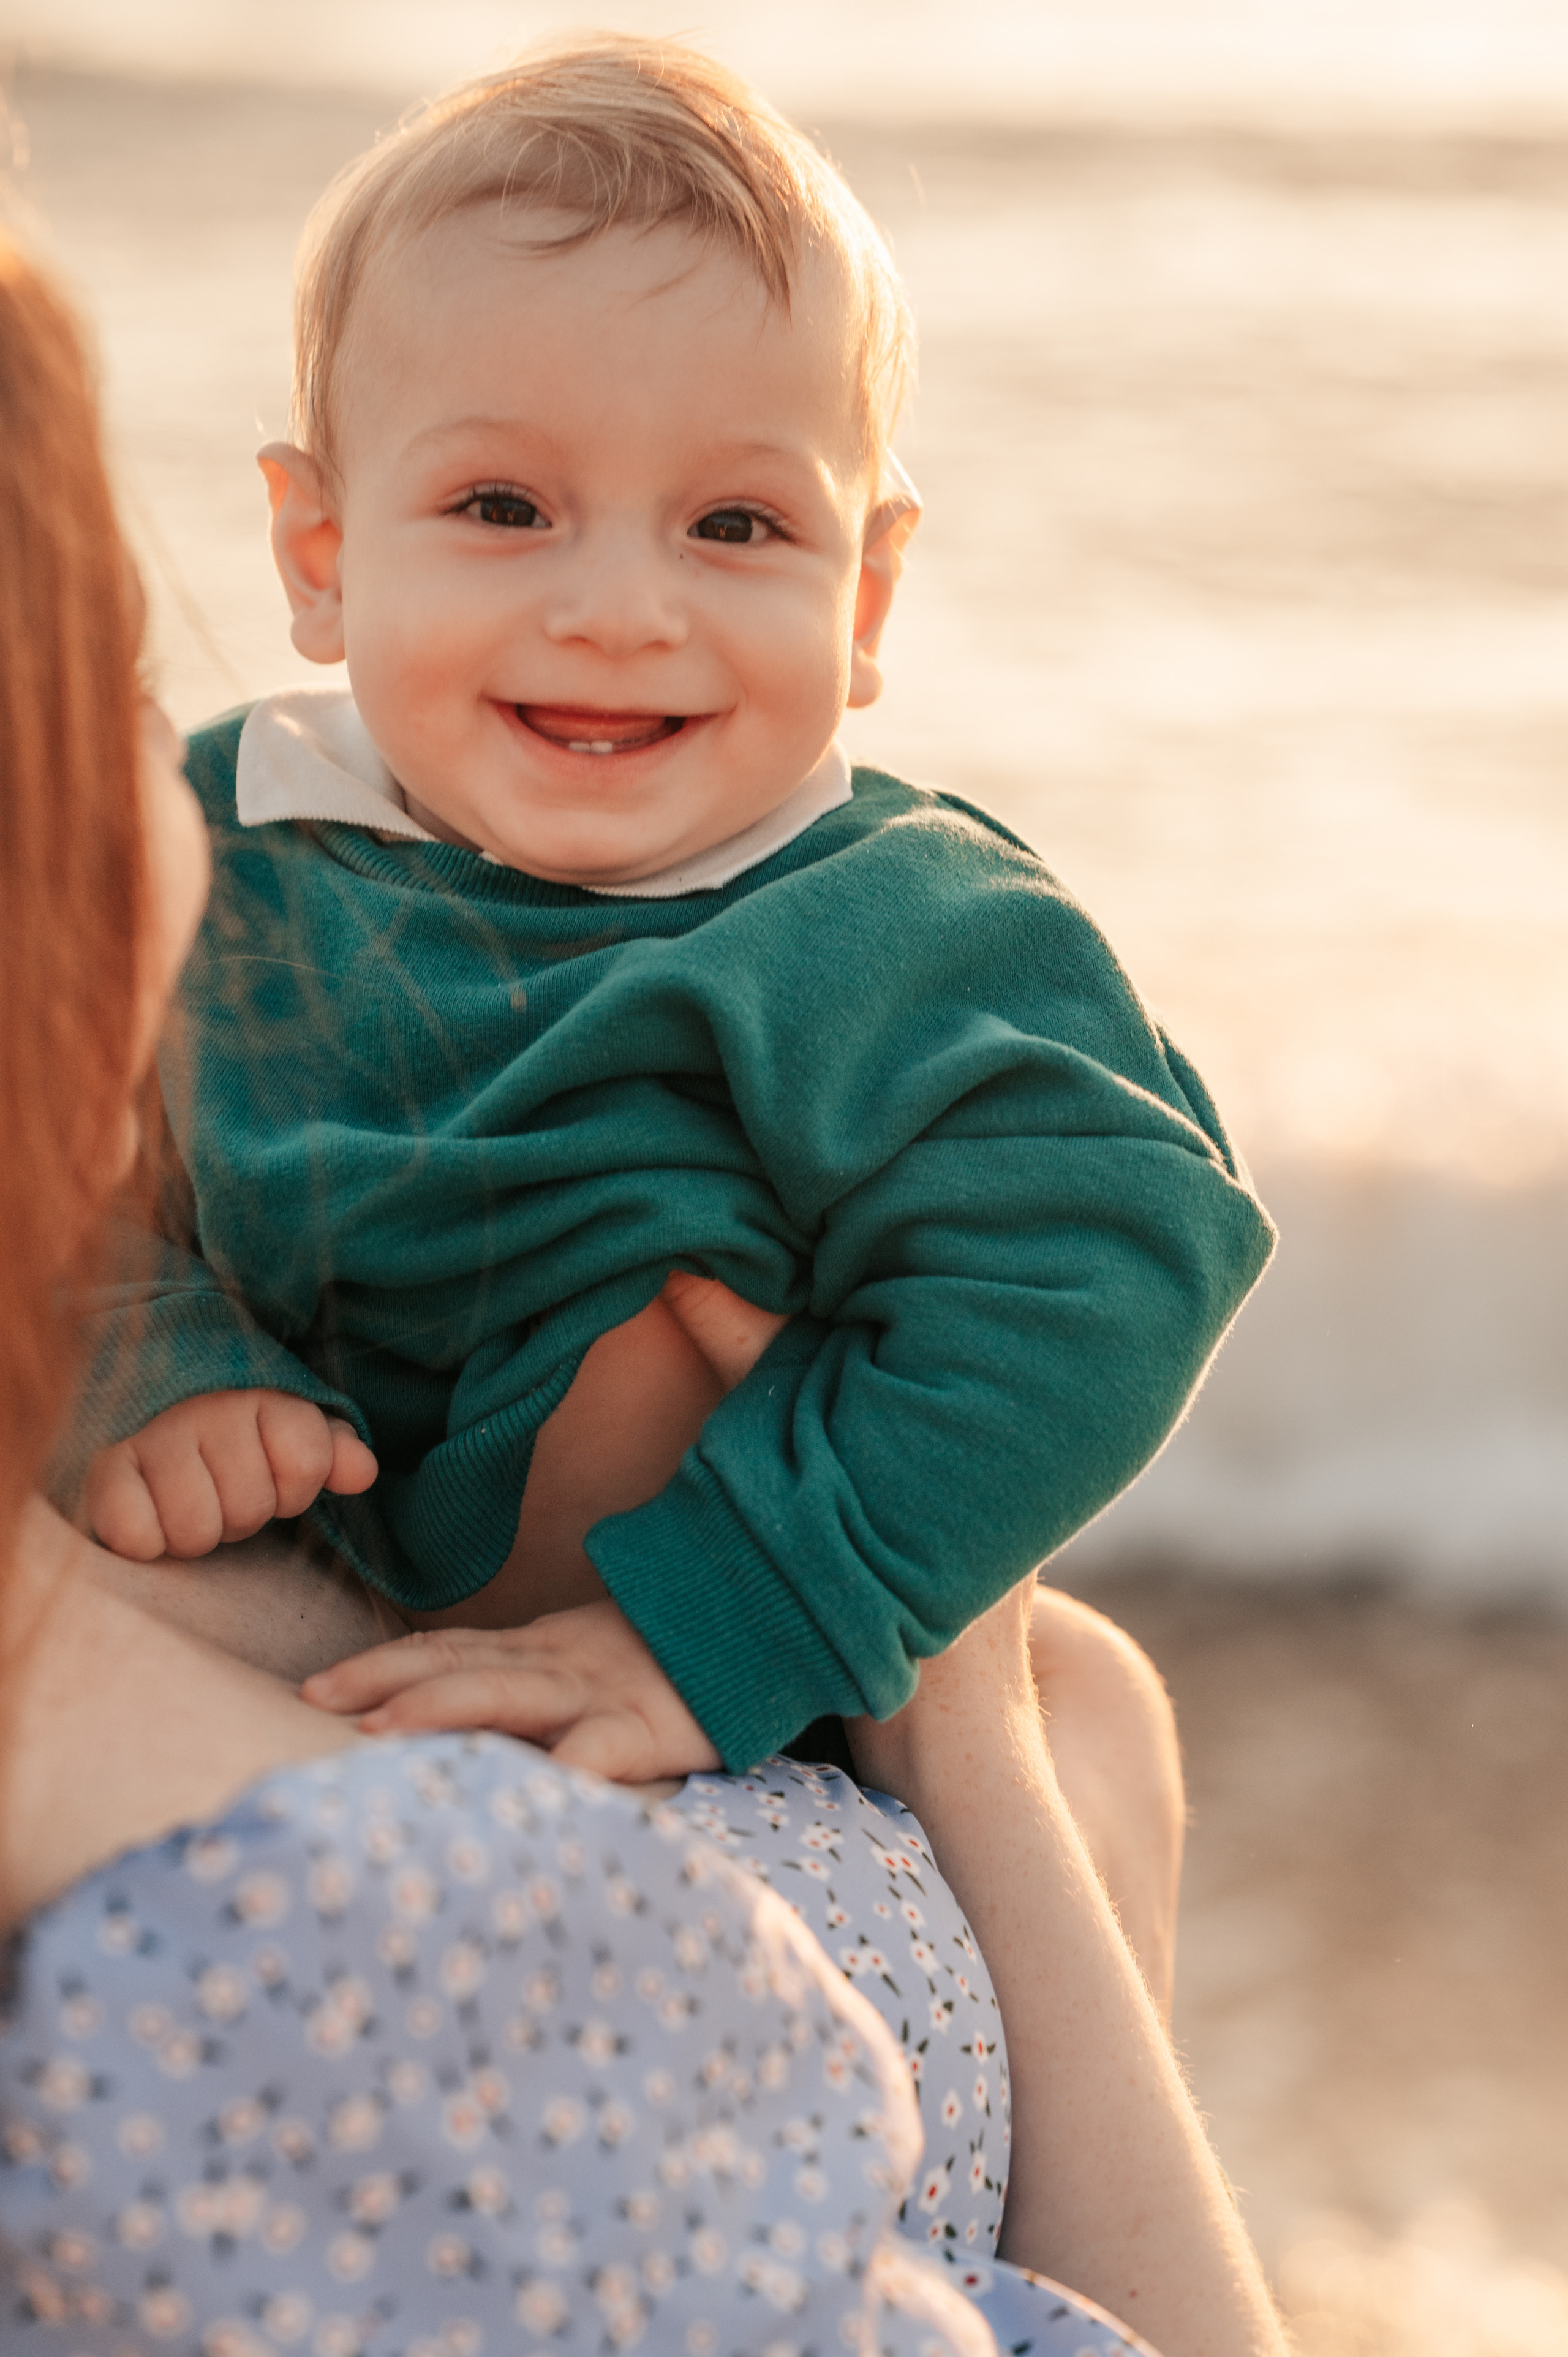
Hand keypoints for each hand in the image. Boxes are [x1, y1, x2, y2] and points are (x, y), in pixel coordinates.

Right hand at [85, 1388, 377, 1561]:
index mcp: (262, 1397)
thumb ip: (333, 1451)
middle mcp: (206, 1410)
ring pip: (197, 1530)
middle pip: (251, 1507)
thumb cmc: (232, 1435)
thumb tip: (362, 1472)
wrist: (144, 1405)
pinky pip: (135, 1534)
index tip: (272, 1475)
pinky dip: (145, 1540)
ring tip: (186, 1505)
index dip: (295, 1488)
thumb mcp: (290, 1432)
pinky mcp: (103, 1469)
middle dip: (242, 1516)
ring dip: (196, 1534)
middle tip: (220, 1493)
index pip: (307, 1461)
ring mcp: (152, 1438)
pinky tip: (149, 1517)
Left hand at [301, 1597, 722, 1783]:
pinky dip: (558, 1769)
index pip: (449, 1651)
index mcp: (543, 1652)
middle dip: (385, 1681)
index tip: (317, 1685)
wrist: (766, 1623)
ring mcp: (601, 1694)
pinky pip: (598, 1750)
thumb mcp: (590, 1668)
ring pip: (509, 1694)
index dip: (383, 1664)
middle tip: (316, 1700)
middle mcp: (559, 1665)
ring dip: (440, 1709)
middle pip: (458, 1665)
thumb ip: (533, 1686)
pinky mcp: (649, 1729)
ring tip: (379, 1732)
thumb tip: (452, 1722)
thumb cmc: (672, 1666)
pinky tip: (519, 1791)